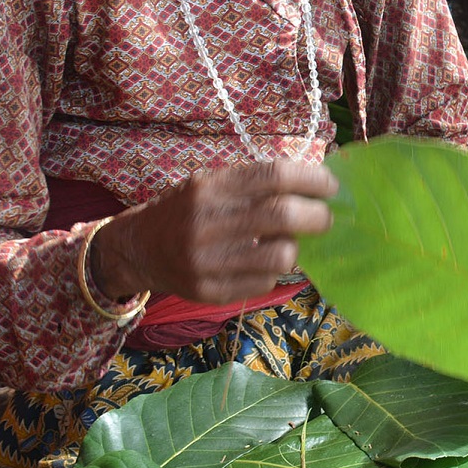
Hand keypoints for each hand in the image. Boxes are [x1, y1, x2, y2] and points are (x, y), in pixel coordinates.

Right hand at [90, 160, 337, 303]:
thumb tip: (315, 184)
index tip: (330, 185)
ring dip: (296, 248)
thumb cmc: (186, 210)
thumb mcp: (210, 183)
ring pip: (281, 256)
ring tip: (291, 243)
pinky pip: (264, 283)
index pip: (273, 176)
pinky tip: (262, 263)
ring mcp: (207, 261)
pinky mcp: (209, 292)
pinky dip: (273, 272)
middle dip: (317, 216)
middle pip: (283, 215)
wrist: (137, 249)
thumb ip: (254, 184)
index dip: (311, 179)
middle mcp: (206, 222)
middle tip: (327, 217)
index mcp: (210, 187)